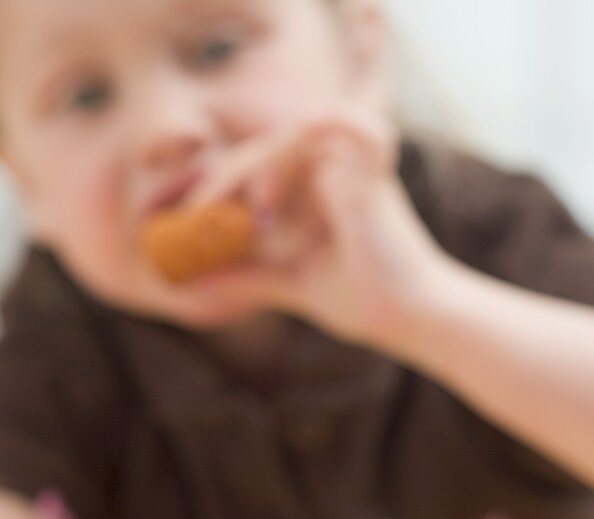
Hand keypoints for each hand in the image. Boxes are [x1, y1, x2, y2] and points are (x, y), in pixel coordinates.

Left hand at [186, 102, 445, 352]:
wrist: (408, 319)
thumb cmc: (362, 299)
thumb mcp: (288, 284)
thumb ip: (246, 276)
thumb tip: (189, 284)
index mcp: (313, 186)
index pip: (255, 165)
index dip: (216, 185)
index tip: (185, 221)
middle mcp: (333, 166)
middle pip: (265, 146)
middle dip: (224, 177)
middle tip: (195, 215)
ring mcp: (354, 163)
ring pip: (291, 134)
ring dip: (257, 168)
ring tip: (245, 215)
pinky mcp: (373, 170)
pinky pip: (341, 125)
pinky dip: (304, 144)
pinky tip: (269, 200)